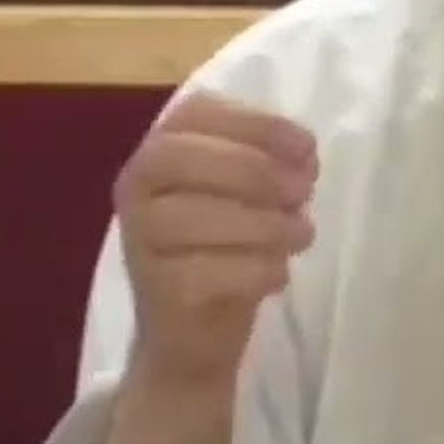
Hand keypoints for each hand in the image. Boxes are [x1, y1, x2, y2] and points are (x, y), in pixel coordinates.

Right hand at [115, 92, 317, 389]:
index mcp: (164, 146)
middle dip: (255, 170)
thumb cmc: (228, 241)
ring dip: (264, 224)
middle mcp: (137, 185)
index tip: (306, 146)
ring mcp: (139, 239)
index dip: (255, 123)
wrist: (195, 331)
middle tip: (304, 192)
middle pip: (184, 157)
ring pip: (194, 217)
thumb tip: (304, 158)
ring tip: (301, 235)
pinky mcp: (155, 291)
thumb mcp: (251, 189)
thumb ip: (271, 160)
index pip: (197, 112)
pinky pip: (205, 272)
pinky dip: (254, 270)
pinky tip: (278, 274)